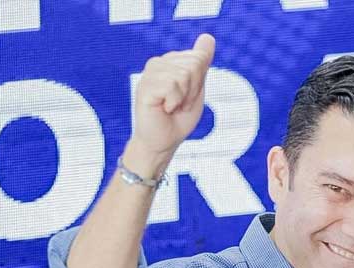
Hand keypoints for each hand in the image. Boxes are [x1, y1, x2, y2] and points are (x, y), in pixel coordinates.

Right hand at [127, 33, 215, 169]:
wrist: (163, 142)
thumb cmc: (178, 119)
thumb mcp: (197, 88)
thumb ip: (201, 62)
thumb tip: (208, 37)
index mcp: (172, 61)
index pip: (198, 58)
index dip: (199, 83)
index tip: (187, 97)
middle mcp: (159, 62)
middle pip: (193, 64)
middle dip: (192, 90)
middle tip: (179, 104)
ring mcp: (150, 73)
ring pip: (183, 75)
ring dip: (183, 98)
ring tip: (171, 107)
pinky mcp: (145, 85)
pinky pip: (172, 86)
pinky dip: (174, 102)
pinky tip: (164, 109)